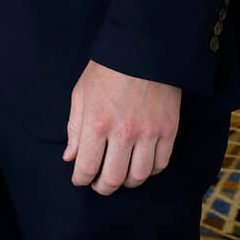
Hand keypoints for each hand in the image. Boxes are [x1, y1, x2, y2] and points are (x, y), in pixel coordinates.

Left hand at [63, 60, 180, 193]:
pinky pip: (160, 164)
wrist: (144, 52)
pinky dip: (149, 171)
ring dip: (127, 183)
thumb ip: (74, 128)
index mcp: (97, 123)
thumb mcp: (81, 94)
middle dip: (103, 188)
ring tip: (120, 178)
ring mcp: (149, 133)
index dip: (81, 179)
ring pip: (138, 176)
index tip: (80, 180)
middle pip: (113, 178)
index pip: (86, 166)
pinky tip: (140, 165)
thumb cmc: (107, 71)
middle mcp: (123, 132)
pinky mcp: (169, 131)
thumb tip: (71, 157)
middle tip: (99, 185)